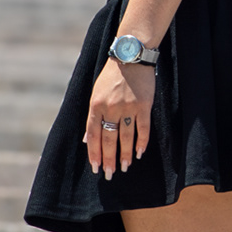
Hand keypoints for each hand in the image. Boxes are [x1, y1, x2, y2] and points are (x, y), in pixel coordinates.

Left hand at [87, 56, 153, 178]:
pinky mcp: (143, 105)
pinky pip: (143, 128)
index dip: (94, 153)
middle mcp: (111, 108)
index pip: (93, 135)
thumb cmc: (111, 76)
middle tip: (109, 174)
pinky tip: (139, 153)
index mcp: (96, 105)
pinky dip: (141, 142)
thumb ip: (93, 117)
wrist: (131, 57)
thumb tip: (88, 139)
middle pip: (109, 139)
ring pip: (125, 137)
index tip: (95, 167)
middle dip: (108, 159)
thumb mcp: (96, 94)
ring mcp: (128, 107)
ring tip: (124, 168)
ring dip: (125, 154)